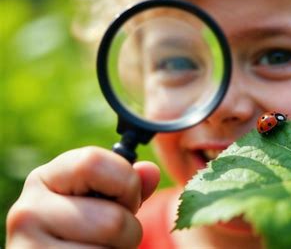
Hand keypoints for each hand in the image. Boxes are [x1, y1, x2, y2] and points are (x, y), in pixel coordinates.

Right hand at [6, 146, 159, 247]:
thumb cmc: (83, 229)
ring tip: (97, 248)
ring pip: (110, 247)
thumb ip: (127, 184)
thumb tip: (150, 171)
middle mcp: (27, 209)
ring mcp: (27, 245)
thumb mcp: (103, 200)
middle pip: (113, 220)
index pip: (93, 162)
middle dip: (128, 229)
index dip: (125, 182)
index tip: (127, 199)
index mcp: (44, 178)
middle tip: (111, 235)